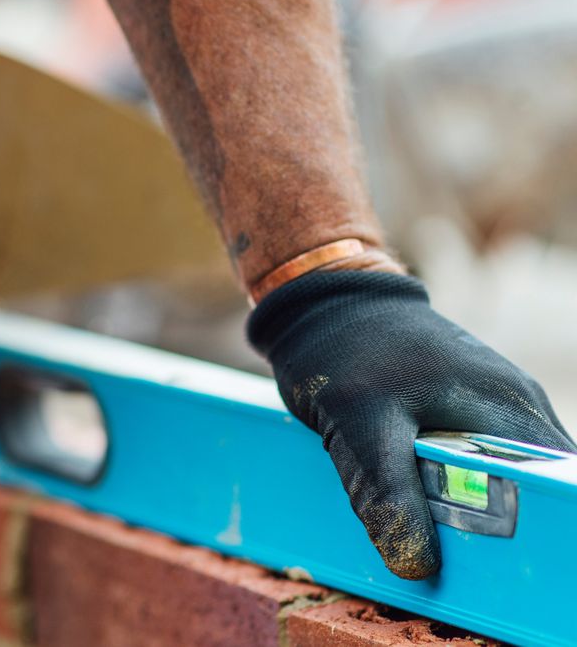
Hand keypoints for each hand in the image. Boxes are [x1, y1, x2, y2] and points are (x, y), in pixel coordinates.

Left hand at [247, 271, 575, 579]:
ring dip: (475, 515)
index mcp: (510, 411)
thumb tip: (417, 566)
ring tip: (446, 551)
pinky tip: (421, 512)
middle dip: (508, 532)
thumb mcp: (362, 428)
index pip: (558, 485)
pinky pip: (473, 465)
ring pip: (501, 479)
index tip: (522, 566)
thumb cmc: (348, 355)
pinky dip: (452, 493)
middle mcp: (513, 408)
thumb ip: (389, 494)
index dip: (545, 527)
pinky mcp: (460, 412)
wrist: (324, 306)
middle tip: (472, 572)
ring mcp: (490, 407)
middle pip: (533, 489)